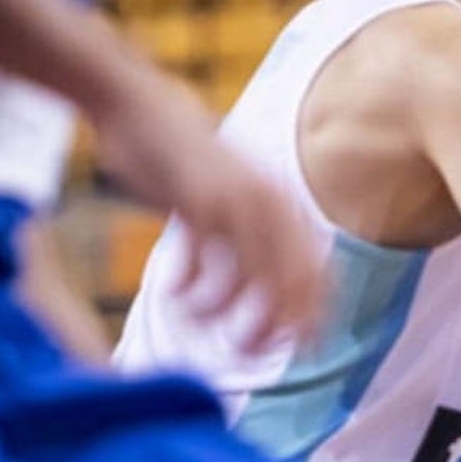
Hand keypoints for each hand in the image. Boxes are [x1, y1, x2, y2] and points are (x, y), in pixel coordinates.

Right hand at [90, 70, 325, 352]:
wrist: (140, 106)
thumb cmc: (185, 158)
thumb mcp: (234, 193)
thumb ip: (256, 231)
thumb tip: (272, 285)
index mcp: (286, 206)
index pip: (320, 276)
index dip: (315, 319)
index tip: (300, 351)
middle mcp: (272, 205)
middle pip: (292, 287)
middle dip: (273, 330)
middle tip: (247, 355)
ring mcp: (237, 202)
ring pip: (248, 283)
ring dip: (223, 316)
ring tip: (199, 323)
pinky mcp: (198, 202)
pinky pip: (203, 266)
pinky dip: (189, 290)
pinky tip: (173, 292)